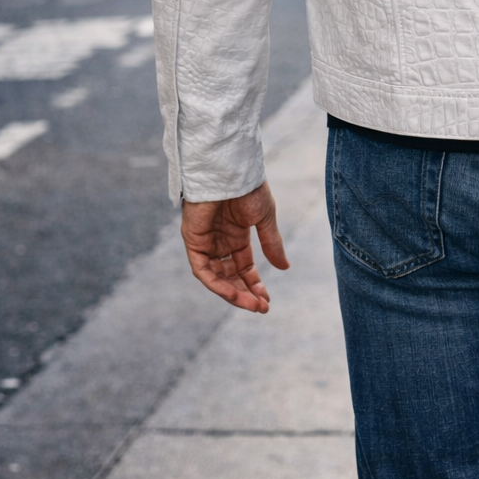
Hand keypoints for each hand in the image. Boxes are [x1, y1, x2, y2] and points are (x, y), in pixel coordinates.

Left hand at [181, 180, 288, 313]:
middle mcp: (220, 241)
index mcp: (237, 234)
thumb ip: (272, 244)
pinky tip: (232, 293)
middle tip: (261, 307)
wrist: (230, 171)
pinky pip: (203, 270)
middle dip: (245, 293)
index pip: (244, 267)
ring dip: (232, 293)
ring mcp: (205, 241)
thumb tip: (285, 268)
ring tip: (251, 304)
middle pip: (230, 275)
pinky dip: (216, 283)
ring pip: (216, 277)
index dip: (254, 284)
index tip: (267, 300)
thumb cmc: (249, 188)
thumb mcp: (265, 219)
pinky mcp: (193, 241)